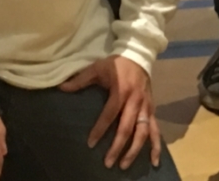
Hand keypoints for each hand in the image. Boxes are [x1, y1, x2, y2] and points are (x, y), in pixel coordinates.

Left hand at [59, 55, 161, 169]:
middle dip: (117, 146)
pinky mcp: (152, 109)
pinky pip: (155, 129)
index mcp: (122, 91)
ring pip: (143, 132)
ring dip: (135, 150)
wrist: (138, 55)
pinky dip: (156, 145)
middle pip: (127, 127)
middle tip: (108, 162)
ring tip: (124, 164)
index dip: (100, 129)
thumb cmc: (116, 64)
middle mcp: (136, 101)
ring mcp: (146, 106)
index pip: (110, 114)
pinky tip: (155, 160)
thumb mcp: (98, 68)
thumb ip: (81, 79)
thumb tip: (62, 88)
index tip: (91, 143)